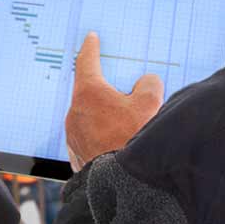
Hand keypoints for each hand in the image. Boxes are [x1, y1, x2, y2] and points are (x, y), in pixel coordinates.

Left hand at [67, 32, 162, 170]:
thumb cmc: (134, 140)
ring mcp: (73, 134)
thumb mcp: (151, 104)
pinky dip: (102, 134)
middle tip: (123, 92)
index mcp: (89, 93)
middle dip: (106, 90)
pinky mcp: (76, 153)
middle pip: (89, 91)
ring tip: (127, 124)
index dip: (91, 48)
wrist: (124, 184)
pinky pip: (89, 136)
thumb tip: (145, 84)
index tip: (91, 39)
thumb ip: (149, 84)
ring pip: (89, 115)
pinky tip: (118, 142)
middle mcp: (75, 112)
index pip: (87, 62)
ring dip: (104, 115)